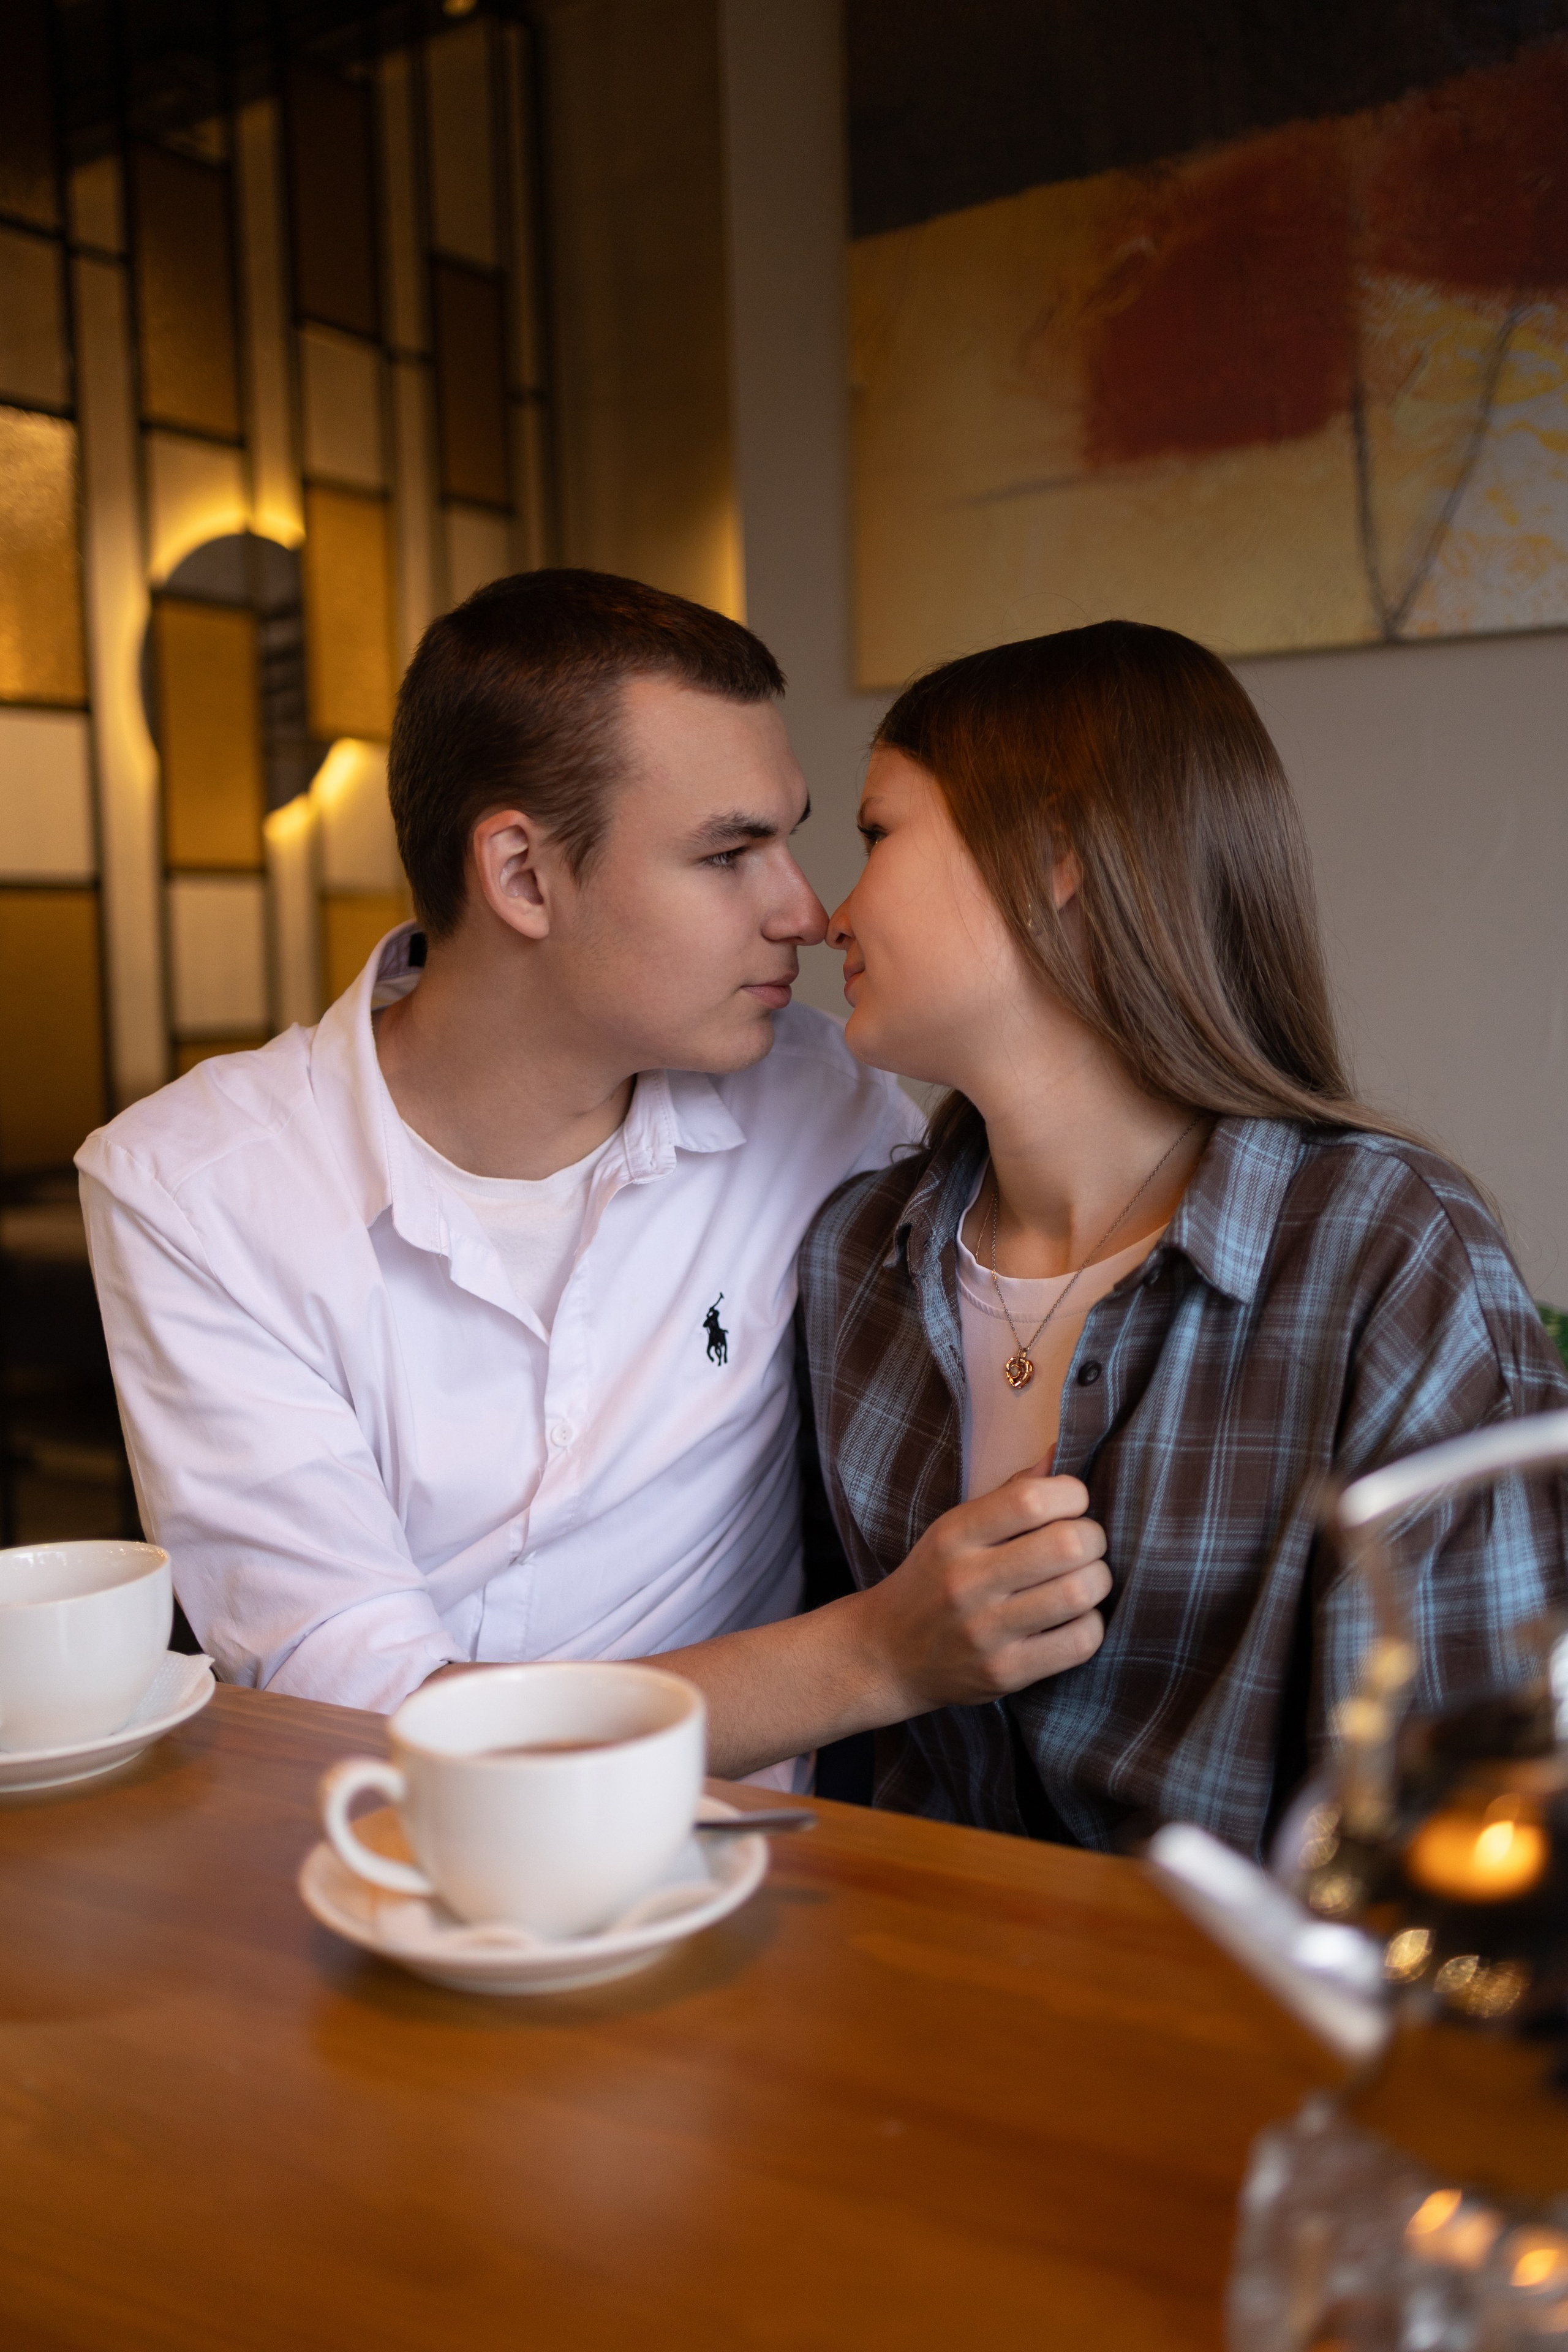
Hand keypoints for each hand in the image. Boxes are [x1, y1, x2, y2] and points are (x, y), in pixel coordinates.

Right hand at [860, 1466, 1108, 1717]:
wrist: (886, 1656)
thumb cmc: (933, 1581)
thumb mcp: (954, 1529)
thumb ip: (1008, 1494)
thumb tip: (1057, 1454)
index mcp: (955, 1535)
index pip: (1032, 1499)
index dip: (1072, 1495)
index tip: (1071, 1505)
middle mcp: (967, 1582)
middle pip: (1068, 1545)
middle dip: (1093, 1539)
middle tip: (1085, 1545)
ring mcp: (985, 1632)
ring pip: (1080, 1594)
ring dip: (1097, 1581)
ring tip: (1083, 1581)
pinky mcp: (1004, 1673)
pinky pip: (1079, 1642)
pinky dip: (1090, 1625)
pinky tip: (1073, 1619)